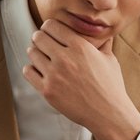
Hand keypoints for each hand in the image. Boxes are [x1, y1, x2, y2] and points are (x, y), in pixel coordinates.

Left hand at [23, 20, 139, 139]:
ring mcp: (54, 75)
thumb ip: (102, 43)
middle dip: (40, 38)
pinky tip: (40, 71)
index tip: (50, 32)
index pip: (51, 25)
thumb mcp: (110, 60)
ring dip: (36, 53)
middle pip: (38, 37)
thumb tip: (103, 32)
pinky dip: (31, 69)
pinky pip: (28, 71)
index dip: (49, 27)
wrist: (108, 113)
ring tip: (42, 57)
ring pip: (32, 53)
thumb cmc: (110, 86)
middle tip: (43, 43)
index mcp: (80, 47)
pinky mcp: (47, 90)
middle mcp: (65, 58)